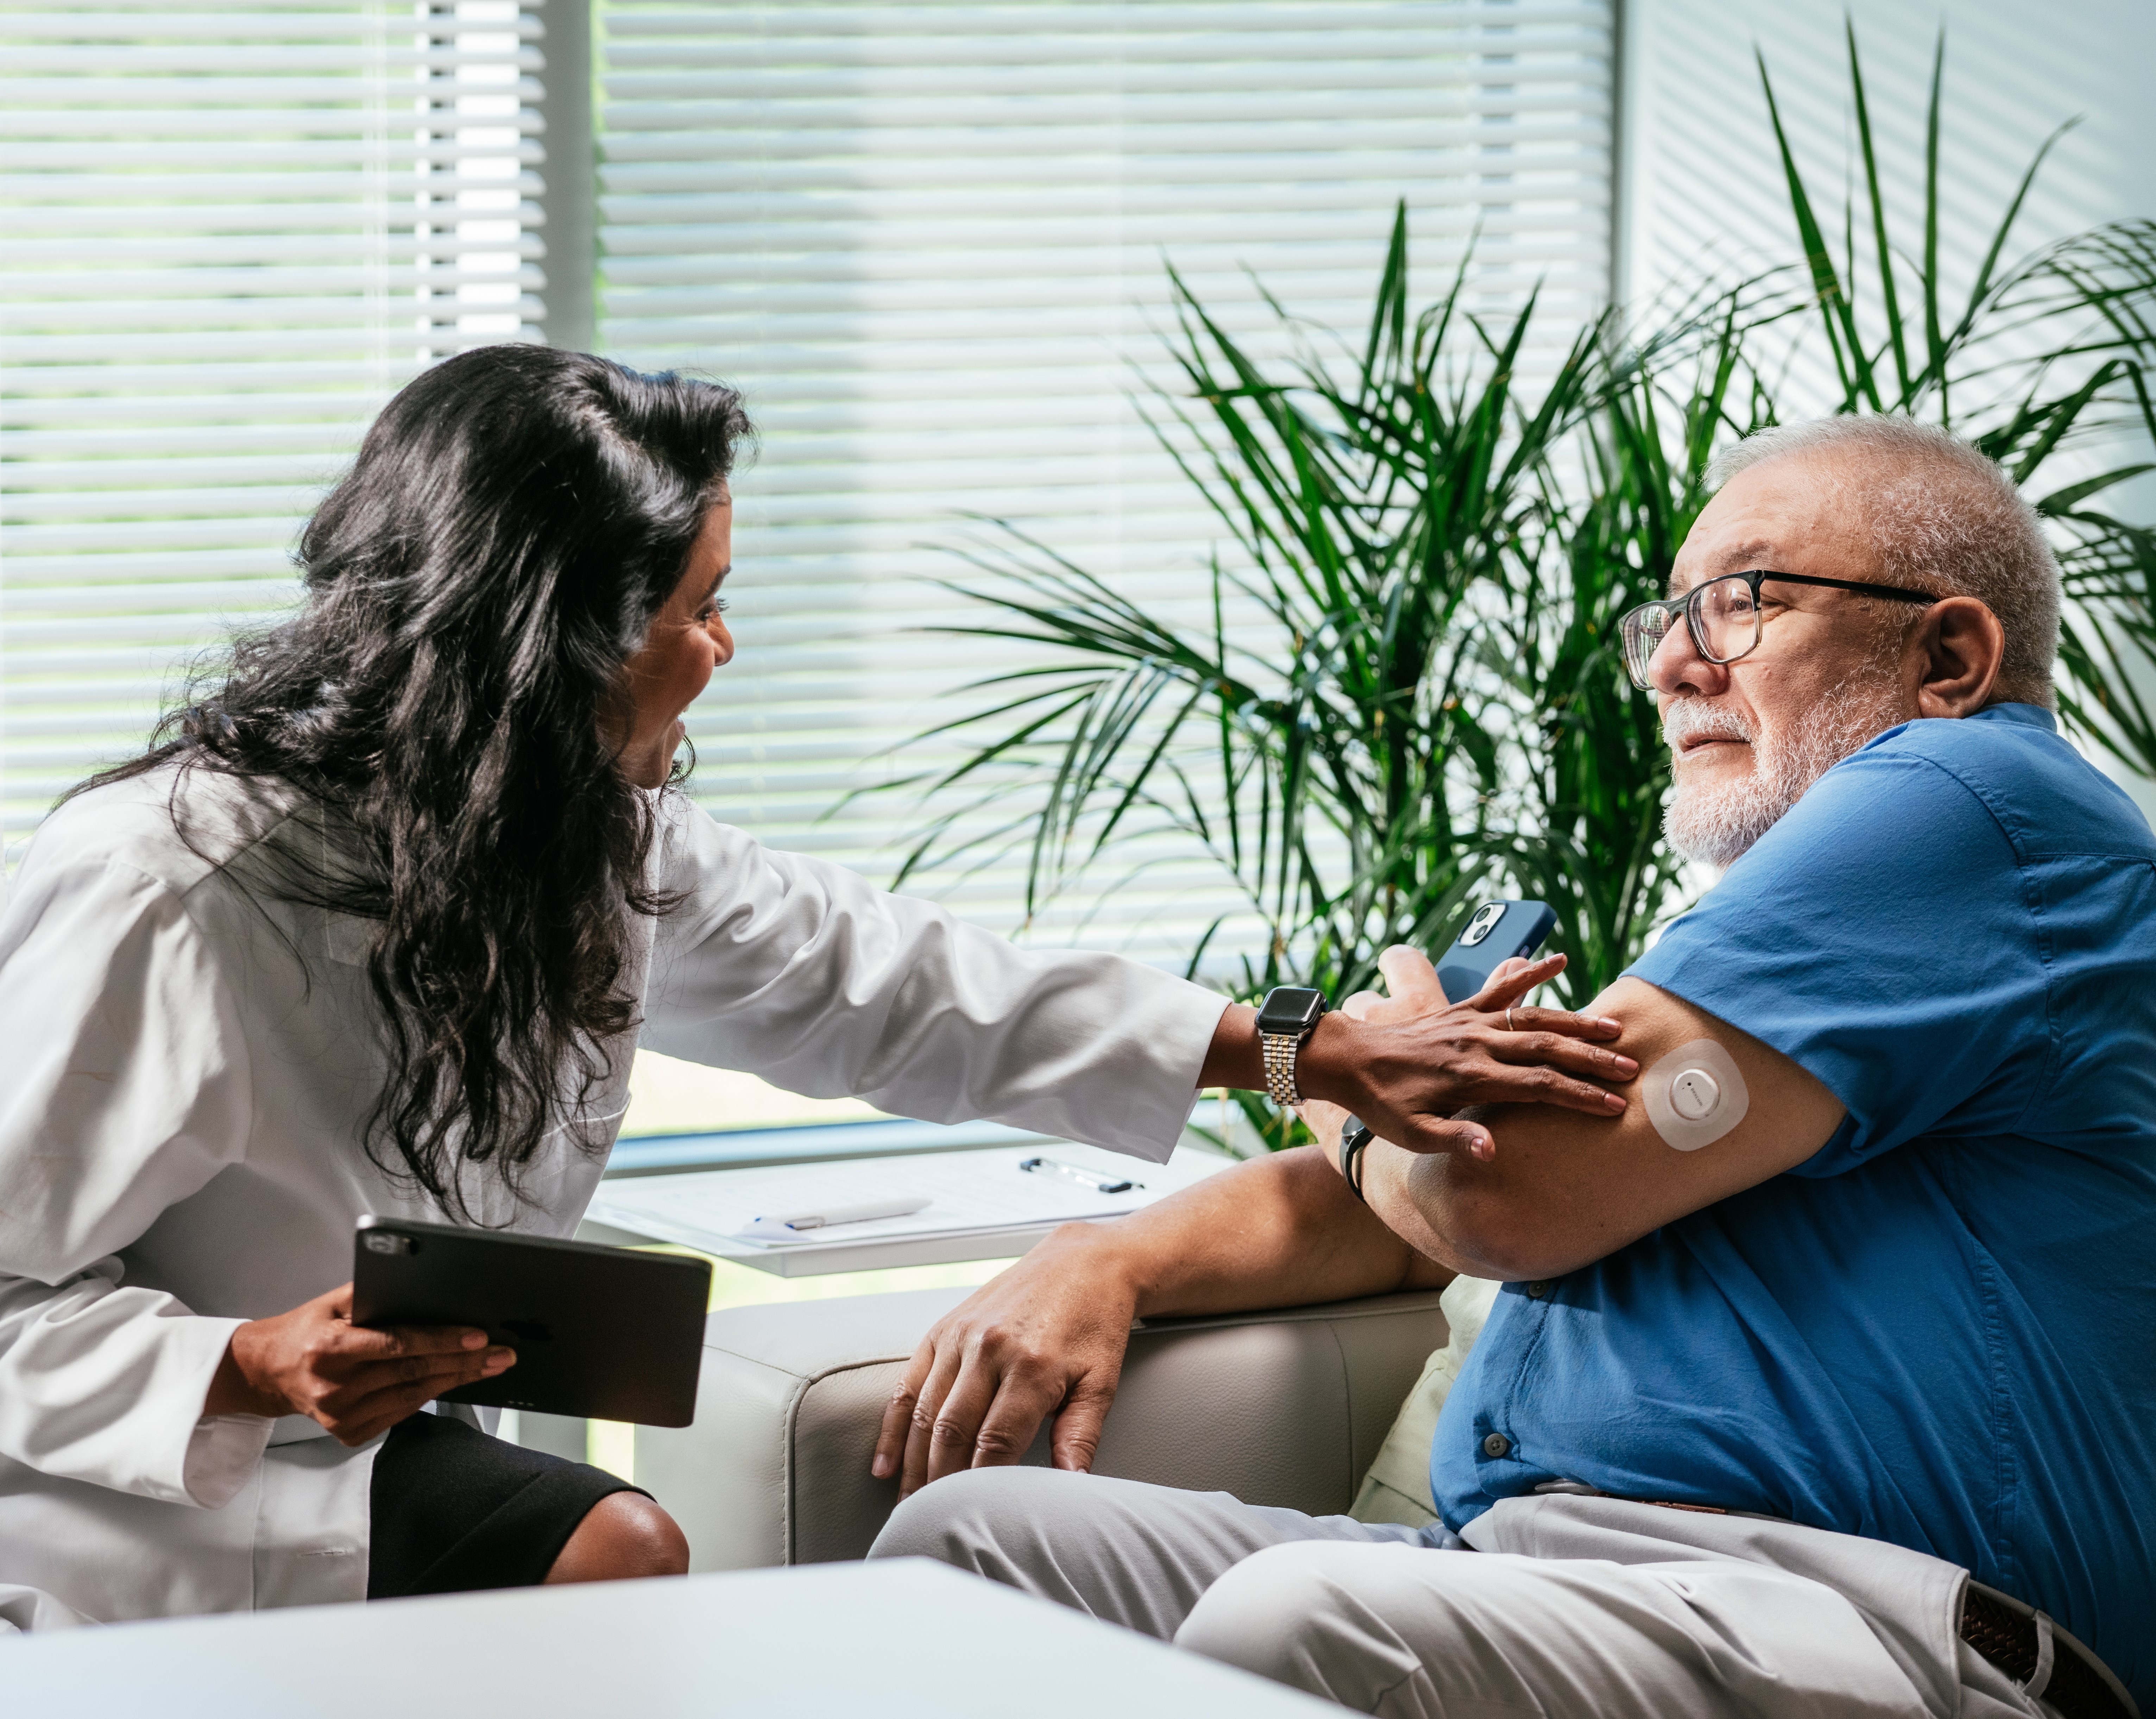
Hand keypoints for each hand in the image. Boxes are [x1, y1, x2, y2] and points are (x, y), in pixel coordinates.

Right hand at [203, 1282, 515, 1446]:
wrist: (270, 1371)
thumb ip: (373, 1293)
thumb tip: (423, 1287)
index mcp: (329, 1349)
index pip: (396, 1345)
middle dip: (464, 1362)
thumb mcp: (332, 1301)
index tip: (478, 1335)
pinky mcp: (348, 1434)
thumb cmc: (309, 1329)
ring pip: (413, 1396)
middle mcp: (333, 1387)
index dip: (440, 1340)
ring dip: (456, 1380)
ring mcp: (340, 1416)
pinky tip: (455, 1381)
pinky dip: (430, 1397)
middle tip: (502, 1353)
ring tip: (491, 1366)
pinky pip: (400, 1413)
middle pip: (412, 1372)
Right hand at [871, 1226, 1136, 1499]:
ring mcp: (961, 1336)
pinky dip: (893, 1426)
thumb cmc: (1096, 1327)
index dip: (982, 1486)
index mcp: (1032, 1366)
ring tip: (909, 1505)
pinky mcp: (944, 1328)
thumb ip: (1081, 1435)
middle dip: (941, 1484)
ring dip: (913, 1464)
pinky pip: (908, 1383)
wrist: (1082, 1262)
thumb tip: (1070, 1488)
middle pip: (953, 1431)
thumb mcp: (1100, 1381)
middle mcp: (990, 1349)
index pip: (996, 1442)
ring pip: (926, 1412)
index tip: (974, 1519)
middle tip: (933, 1524)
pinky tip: (884, 1464)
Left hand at [1298, 946, 1636, 1160]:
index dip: (1579, 1097)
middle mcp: (1475, 1045)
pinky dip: (1528, 971)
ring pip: (1532, 1018)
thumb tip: (1492, 1151)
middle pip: (1546, 1048)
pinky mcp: (1460, 1008)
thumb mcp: (1410, 1134)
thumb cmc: (1379, 1103)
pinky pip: (1499, 987)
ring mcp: (1469, 1022)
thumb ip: (1453, 1140)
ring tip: (1613, 1028)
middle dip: (1591, 1059)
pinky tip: (1557, 958)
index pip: (1538, 1086)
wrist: (1345, 1058)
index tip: (1614, 1106)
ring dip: (1574, 1021)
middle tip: (1631, 1067)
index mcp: (1469, 1079)